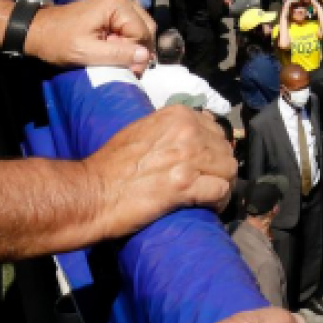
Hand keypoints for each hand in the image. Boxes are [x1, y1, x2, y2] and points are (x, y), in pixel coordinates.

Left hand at [26, 0, 155, 72]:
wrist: (38, 30)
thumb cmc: (58, 41)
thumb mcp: (86, 52)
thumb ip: (117, 54)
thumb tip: (145, 56)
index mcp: (116, 5)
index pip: (142, 33)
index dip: (137, 54)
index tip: (127, 71)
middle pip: (146, 28)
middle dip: (139, 50)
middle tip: (126, 68)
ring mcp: (117, 2)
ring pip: (141, 27)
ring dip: (134, 46)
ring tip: (119, 60)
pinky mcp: (112, 9)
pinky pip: (131, 25)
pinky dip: (128, 40)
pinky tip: (115, 50)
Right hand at [84, 105, 237, 235]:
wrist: (92, 192)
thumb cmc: (111, 165)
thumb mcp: (142, 131)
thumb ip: (170, 129)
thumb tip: (193, 136)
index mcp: (178, 115)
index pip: (215, 129)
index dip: (212, 150)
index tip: (205, 164)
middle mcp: (187, 131)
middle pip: (225, 150)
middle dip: (218, 169)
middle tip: (207, 184)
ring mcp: (188, 157)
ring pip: (229, 170)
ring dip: (222, 185)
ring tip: (209, 196)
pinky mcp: (186, 185)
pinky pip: (221, 191)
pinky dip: (218, 202)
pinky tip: (208, 207)